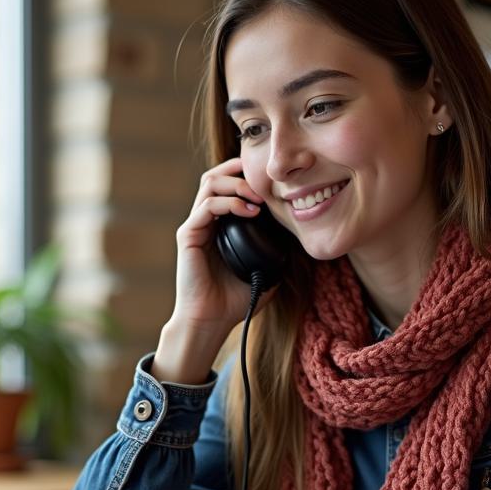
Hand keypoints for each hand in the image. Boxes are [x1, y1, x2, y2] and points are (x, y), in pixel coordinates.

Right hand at [171, 163, 281, 335]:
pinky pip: (207, 206)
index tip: (273, 178)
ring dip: (238, 183)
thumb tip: (301, 230)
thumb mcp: (266, 266)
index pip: (229, 183)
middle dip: (241, 169)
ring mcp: (196, 225)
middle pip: (217, 174)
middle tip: (265, 180)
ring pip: (210, 182)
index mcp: (221, 223)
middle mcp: (206, 219)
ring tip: (259, 197)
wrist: (212, 320)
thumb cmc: (236, 297)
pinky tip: (250, 212)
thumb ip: (277, 246)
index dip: (248, 174)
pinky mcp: (188, 236)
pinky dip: (230, 202)